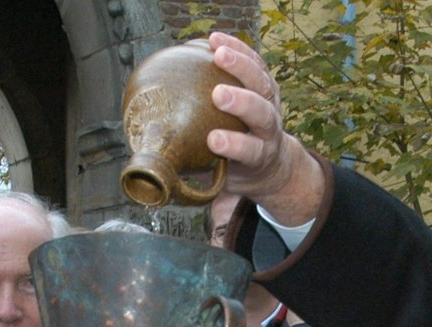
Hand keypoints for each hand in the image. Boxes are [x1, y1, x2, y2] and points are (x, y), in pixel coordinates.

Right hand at [204, 31, 321, 224]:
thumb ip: (200, 181)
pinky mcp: (266, 84)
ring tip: (218, 52)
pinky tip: (214, 39)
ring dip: (241, 65)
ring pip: (262, 82)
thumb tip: (161, 181)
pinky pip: (255, 62)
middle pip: (262, 113)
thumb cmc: (237, 171)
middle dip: (243, 102)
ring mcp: (271, 104)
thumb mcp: (223, 182)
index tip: (214, 141)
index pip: (251, 151)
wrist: (270, 162)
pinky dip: (238, 48)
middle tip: (219, 94)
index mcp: (259, 157)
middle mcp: (269, 130)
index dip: (235, 145)